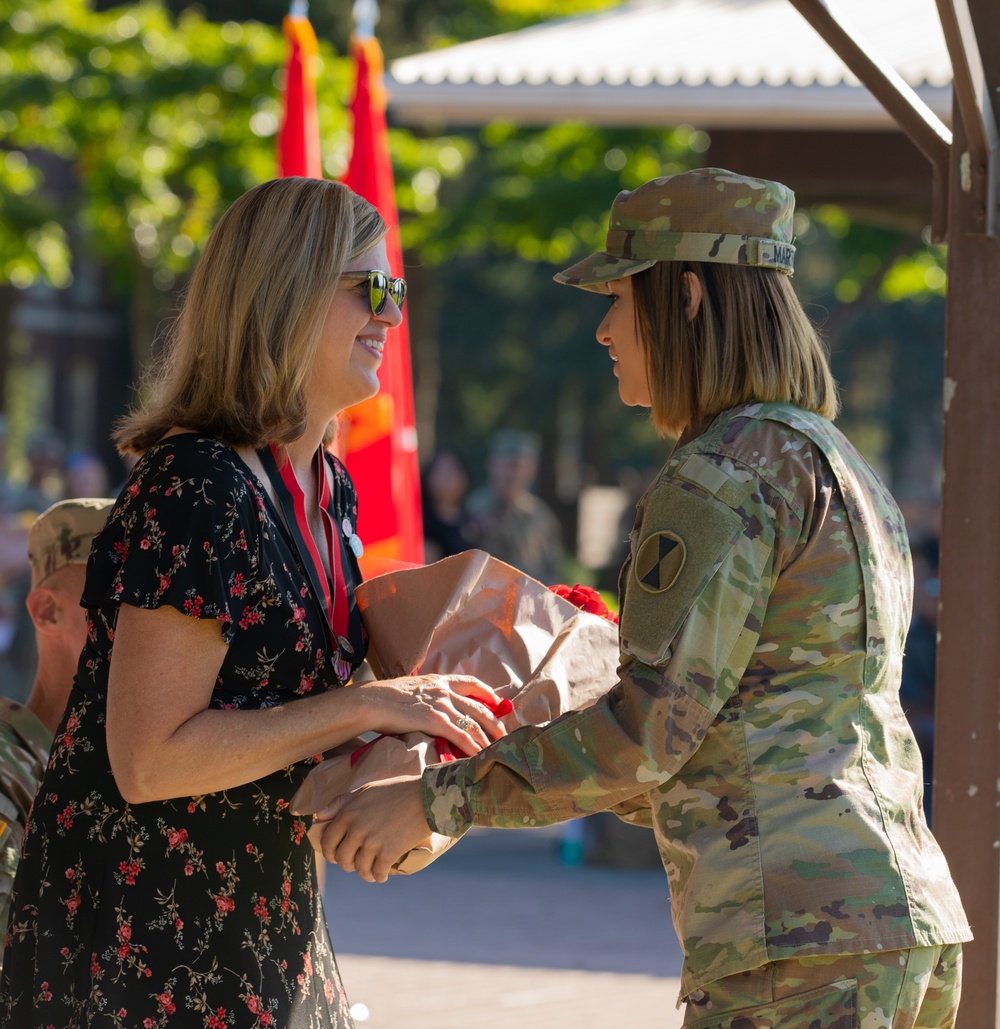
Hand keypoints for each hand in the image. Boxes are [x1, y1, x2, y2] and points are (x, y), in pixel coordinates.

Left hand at [317, 775, 428, 882]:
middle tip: (355, 863)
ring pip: (359, 869)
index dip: (330, 852)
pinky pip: (376, 874)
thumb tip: (318, 816)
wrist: (425, 797)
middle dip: (347, 864)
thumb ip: (341, 803)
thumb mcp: (365, 790)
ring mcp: (372, 843)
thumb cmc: (396, 790)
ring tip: (370, 871)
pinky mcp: (387, 854)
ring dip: (364, 873)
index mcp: (348, 814)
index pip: (328, 841)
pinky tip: (382, 875)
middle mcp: (356, 830)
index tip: (336, 855)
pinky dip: (378, 877)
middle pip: (342, 859)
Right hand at [351, 674, 506, 755]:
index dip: (488, 693)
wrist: (373, 700)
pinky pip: (462, 737)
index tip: (497, 702)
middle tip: (506, 736)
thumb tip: (433, 707)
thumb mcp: (413, 689)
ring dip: (489, 740)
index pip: (472, 683)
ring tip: (498, 752)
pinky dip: (474, 748)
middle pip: (480, 708)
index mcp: (440, 681)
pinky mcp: (436, 722)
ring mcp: (443, 706)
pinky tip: (480, 757)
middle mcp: (446, 692)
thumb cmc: (387, 697)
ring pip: (475, 724)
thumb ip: (428, 695)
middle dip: (496, 723)